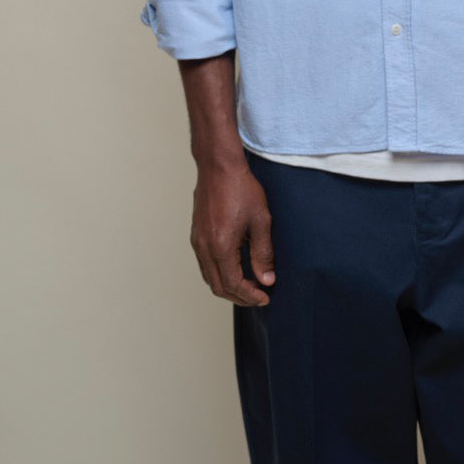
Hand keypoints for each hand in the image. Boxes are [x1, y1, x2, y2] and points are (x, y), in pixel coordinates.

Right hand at [189, 161, 275, 306]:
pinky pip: (205, 264)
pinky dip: (219, 273)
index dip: (250, 296)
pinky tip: (235, 268)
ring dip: (228, 286)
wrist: (219, 166)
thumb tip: (266, 279)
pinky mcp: (196, 235)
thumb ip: (263, 253)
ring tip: (249, 285)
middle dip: (239, 296)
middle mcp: (204, 247)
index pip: (234, 284)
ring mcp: (197, 241)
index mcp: (221, 246)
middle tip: (259, 295)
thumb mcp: (260, 220)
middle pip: (218, 287)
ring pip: (209, 277)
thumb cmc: (241, 188)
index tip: (265, 297)